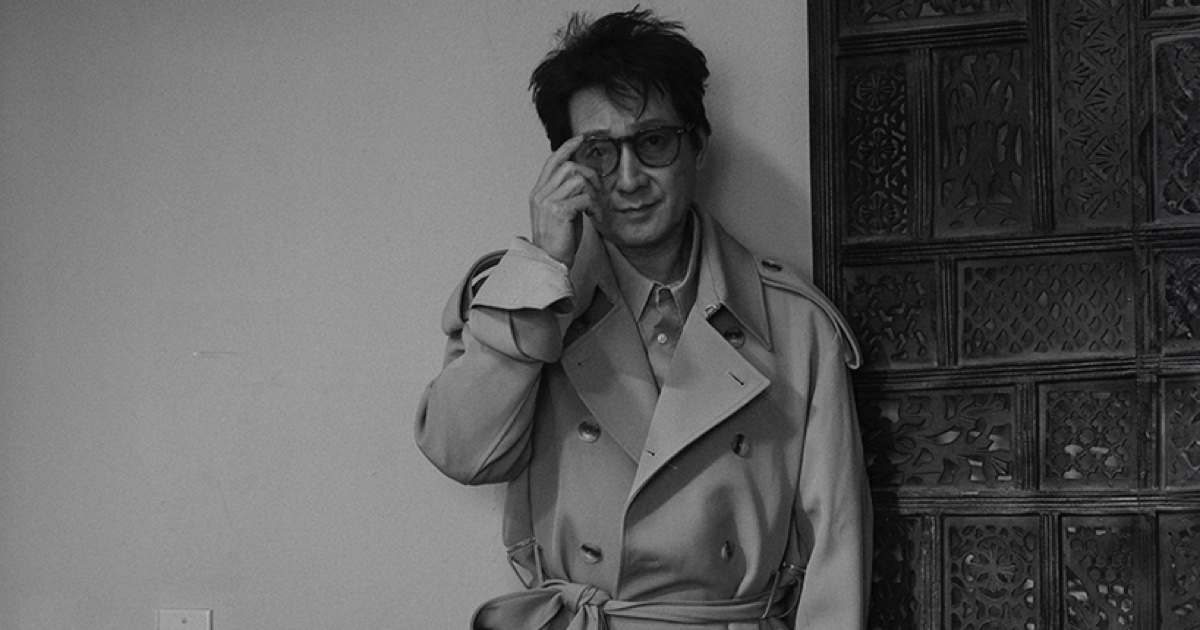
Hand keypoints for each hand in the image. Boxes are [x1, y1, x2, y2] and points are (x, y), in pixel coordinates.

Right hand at [529, 136, 599, 268]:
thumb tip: (581, 181)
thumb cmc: (557, 241)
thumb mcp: (557, 212)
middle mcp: (540, 194)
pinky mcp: (559, 211)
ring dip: (592, 191)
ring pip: (577, 179)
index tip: (580, 138)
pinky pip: (584, 197)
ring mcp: (548, 202)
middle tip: (597, 189)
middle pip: (569, 167)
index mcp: (538, 192)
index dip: (567, 147)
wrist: (549, 262)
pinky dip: (594, 205)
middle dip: (588, 174)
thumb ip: (564, 195)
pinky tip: (594, 216)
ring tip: (594, 206)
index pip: (552, 161)